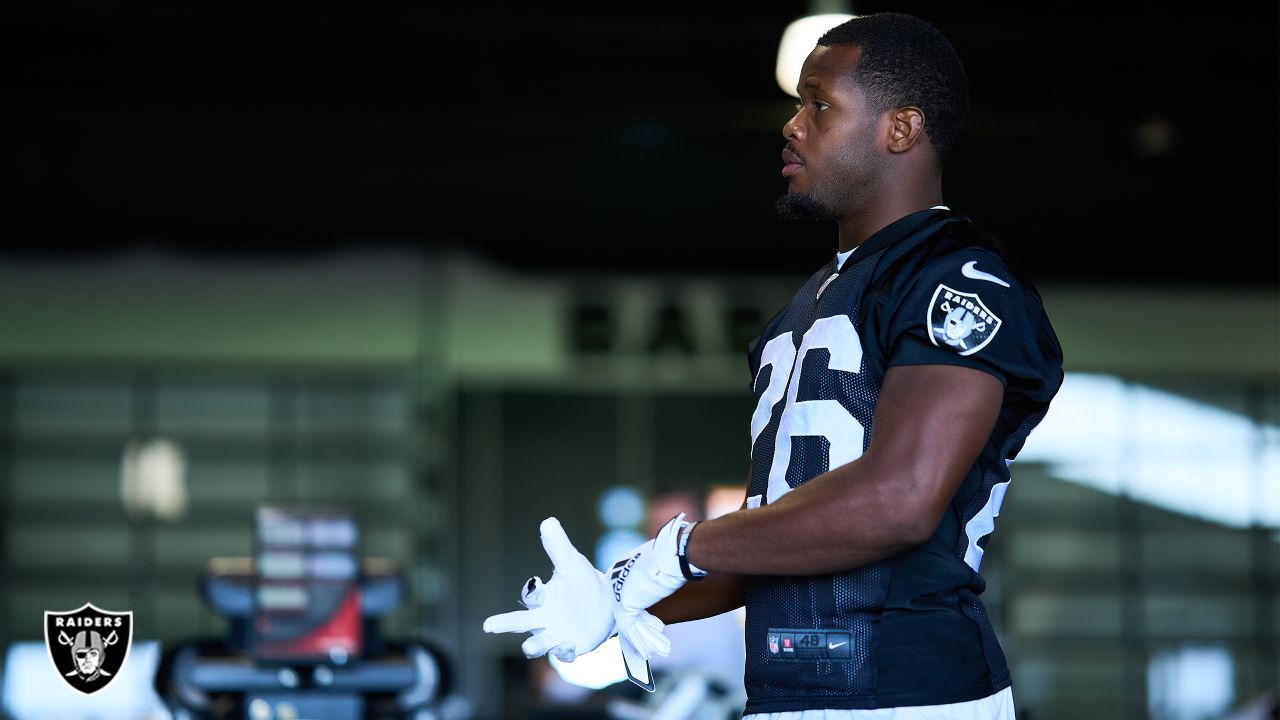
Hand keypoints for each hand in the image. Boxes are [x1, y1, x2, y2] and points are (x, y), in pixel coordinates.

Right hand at [482, 517, 615, 661]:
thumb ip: (559, 546)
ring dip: (532, 646)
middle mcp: (544, 618)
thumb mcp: (573, 563)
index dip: (531, 590)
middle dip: (504, 623)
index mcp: (543, 598)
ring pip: (538, 644)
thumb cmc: (582, 582)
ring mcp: (556, 634)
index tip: (535, 583)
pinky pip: (564, 654)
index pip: (530, 596)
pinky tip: (569, 645)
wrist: (607, 604)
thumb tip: (548, 521)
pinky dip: (564, 651)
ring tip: (528, 647)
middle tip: (488, 625)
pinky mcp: (571, 647)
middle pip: (519, 622)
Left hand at [608, 513, 688, 659]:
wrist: (675, 552)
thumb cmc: (674, 557)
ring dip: (646, 640)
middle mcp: (615, 578)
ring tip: (661, 651)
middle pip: (628, 612)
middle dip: (642, 633)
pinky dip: (642, 642)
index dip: (644, 617)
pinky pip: (632, 628)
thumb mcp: (661, 570)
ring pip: (632, 623)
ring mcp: (617, 591)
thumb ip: (656, 581)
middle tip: (649, 647)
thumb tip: (666, 583)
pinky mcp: (625, 603)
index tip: (657, 627)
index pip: (631, 598)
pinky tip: (649, 653)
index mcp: (621, 568)